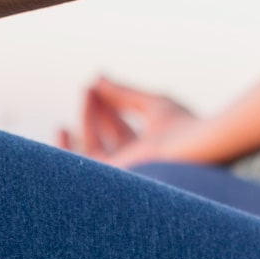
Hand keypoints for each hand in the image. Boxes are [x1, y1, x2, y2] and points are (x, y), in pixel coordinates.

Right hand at [56, 77, 198, 167]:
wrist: (197, 148)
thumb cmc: (184, 127)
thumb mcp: (152, 103)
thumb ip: (123, 93)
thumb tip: (97, 78)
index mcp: (148, 148)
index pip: (118, 128)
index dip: (106, 105)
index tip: (96, 85)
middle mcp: (134, 162)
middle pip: (105, 137)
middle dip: (95, 112)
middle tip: (88, 88)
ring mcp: (124, 172)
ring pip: (92, 149)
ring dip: (86, 121)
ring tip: (85, 92)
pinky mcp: (114, 180)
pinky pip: (84, 167)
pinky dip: (68, 150)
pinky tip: (62, 128)